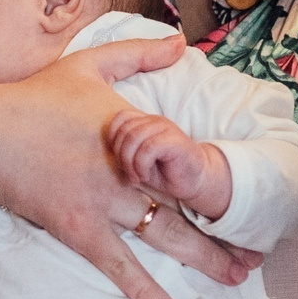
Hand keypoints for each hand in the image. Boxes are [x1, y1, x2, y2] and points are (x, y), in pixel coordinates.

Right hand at [0, 39, 255, 298]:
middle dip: (227, 230)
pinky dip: (144, 289)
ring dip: (204, 259)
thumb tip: (180, 42)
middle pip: (191, 203)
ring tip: (234, 277)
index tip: (251, 201)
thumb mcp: (88, 65)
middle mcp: (130, 168)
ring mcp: (106, 200)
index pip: (191, 159)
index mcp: (137, 131)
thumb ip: (137, 53)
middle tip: (256, 255)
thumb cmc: (32, 98)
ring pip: (167, 235)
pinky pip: (119, 264)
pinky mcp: (80, 227)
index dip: (222, 181)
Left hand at [106, 110, 233, 221]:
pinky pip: (148, 148)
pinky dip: (141, 165)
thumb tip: (102, 152)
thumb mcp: (137, 161)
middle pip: (124, 130)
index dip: (113, 138)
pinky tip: (146, 175)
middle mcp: (155, 121)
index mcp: (145, 123)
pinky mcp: (175, 140)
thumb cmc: (164, 172)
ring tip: (137, 176)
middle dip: (120, 155)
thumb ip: (123, 150)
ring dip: (130, 162)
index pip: (120, 117)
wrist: (195, 181)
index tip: (118, 160)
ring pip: (134, 138)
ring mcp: (166, 128)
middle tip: (129, 174)